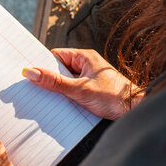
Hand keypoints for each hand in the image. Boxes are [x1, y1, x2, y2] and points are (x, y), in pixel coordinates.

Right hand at [22, 48, 142, 119]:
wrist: (135, 110)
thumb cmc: (113, 97)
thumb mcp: (79, 90)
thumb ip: (54, 82)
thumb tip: (31, 72)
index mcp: (84, 57)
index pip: (56, 55)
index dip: (43, 65)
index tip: (30, 74)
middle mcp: (87, 64)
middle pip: (60, 68)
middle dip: (50, 79)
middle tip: (37, 89)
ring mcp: (90, 77)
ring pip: (66, 80)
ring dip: (59, 89)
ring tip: (50, 98)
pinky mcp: (92, 89)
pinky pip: (74, 89)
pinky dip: (67, 96)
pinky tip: (62, 104)